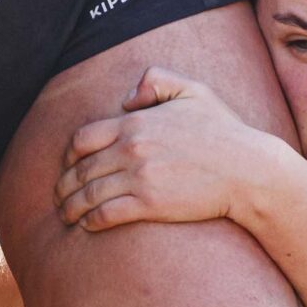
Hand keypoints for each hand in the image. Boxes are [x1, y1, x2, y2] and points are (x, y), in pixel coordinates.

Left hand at [56, 77, 270, 231]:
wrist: (248, 170)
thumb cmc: (224, 131)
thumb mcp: (193, 91)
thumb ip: (157, 81)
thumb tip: (128, 99)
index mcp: (135, 123)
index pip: (83, 138)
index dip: (69, 155)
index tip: (68, 167)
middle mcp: (131, 149)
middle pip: (80, 170)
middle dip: (63, 186)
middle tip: (59, 197)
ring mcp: (139, 177)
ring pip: (88, 194)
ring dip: (71, 208)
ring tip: (66, 216)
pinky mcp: (149, 204)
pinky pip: (107, 214)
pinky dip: (91, 221)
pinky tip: (87, 225)